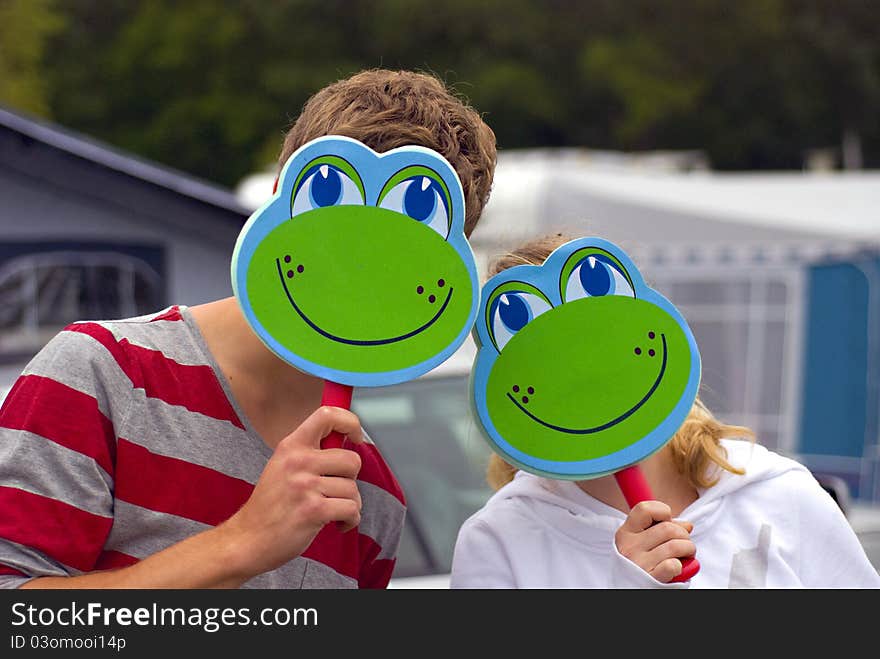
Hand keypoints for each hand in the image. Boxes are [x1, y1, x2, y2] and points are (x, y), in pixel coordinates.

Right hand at [218, 406, 364, 578]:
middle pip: (352, 459)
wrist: (248, 539)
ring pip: (353, 489)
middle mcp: (298, 461)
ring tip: (331, 510)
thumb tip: (345, 436)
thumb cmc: (271, 505)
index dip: (350, 422)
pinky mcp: (314, 510)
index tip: (356, 437)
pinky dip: (350, 520)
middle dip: (351, 479)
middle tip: (335, 490)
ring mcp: (305, 486)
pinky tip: (337, 523)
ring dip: (350, 503)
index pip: (327, 415)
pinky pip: (352, 509)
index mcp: (291, 446)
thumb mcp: (282, 466)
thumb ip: (310, 451)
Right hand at [614, 500, 695, 582]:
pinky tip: (677, 567)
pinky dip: (681, 565)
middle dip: (684, 534)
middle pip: (668, 528)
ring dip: (689, 548)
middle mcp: (629, 547)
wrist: (630, 589)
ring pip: (676, 545)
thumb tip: (687, 525)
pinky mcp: (651, 579)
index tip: (667, 521)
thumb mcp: (642, 544)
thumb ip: (661, 529)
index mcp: (625, 534)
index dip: (662, 511)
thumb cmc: (639, 564)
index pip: (645, 509)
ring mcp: (639, 563)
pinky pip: (673, 565)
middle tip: (684, 542)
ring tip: (687, 554)